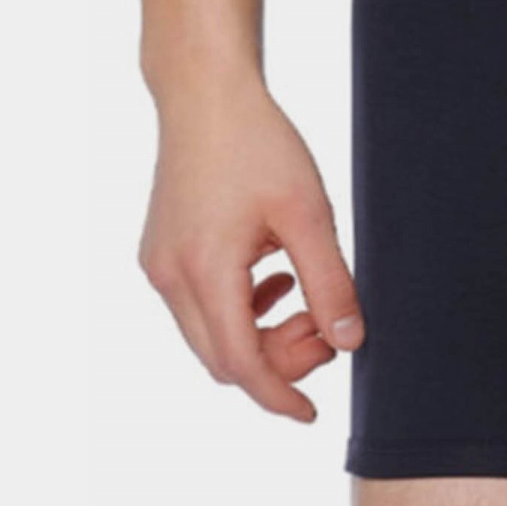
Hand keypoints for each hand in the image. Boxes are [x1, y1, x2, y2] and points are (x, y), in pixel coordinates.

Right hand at [137, 77, 363, 421]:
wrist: (205, 92)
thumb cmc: (258, 143)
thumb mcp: (307, 212)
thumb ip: (329, 281)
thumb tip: (349, 342)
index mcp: (204, 270)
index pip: (241, 364)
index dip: (278, 395)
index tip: (312, 413)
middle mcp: (168, 276)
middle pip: (222, 357)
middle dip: (276, 359)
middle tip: (325, 329)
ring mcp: (157, 265)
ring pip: (208, 334)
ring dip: (258, 333)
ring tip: (303, 295)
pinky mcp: (158, 251)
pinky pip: (197, 305)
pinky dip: (237, 308)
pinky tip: (274, 276)